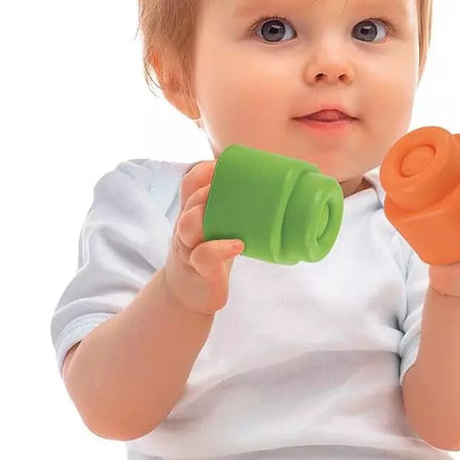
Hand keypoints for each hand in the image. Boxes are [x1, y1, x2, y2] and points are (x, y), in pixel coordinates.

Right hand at [164, 160, 244, 314]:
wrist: (190, 293)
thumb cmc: (209, 255)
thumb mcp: (215, 229)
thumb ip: (230, 211)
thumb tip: (273, 192)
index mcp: (192, 213)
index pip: (189, 184)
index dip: (203, 171)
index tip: (223, 165)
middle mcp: (185, 227)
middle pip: (191, 201)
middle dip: (209, 190)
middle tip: (235, 188)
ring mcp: (189, 248)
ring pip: (189, 225)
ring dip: (208, 215)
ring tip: (232, 213)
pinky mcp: (198, 269)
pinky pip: (203, 255)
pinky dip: (220, 248)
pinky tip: (238, 244)